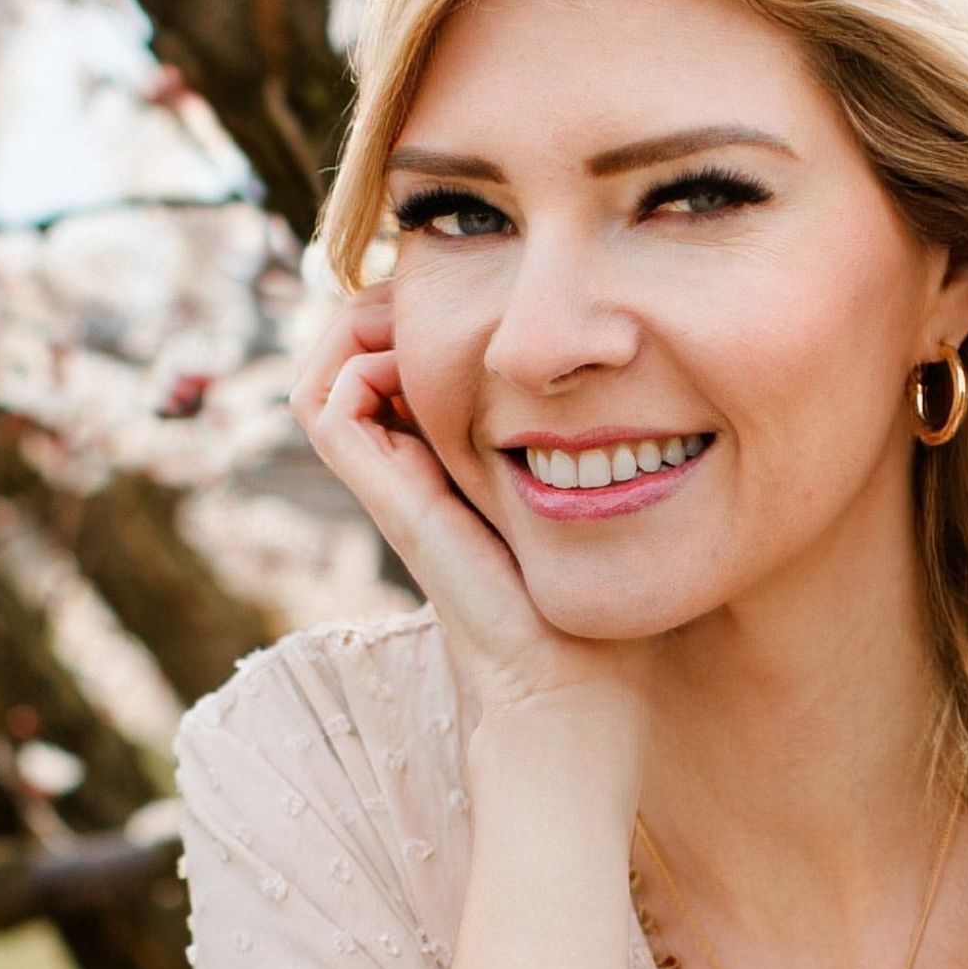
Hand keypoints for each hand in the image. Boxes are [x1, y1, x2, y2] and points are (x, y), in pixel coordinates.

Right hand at [289, 285, 647, 742]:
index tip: (483, 286)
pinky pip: (327, 409)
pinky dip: (357, 363)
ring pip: (326, 376)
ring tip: (424, 309)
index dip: (424, 309)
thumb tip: (642, 376)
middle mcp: (414, 470)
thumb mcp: (608, 500)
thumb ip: (611, 448)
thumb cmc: (605, 609)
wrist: (575, 686)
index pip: (405, 361)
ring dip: (364, 324)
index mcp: (457, 466)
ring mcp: (395, 486)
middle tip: (445, 282)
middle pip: (355, 358)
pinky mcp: (389, 502)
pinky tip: (423, 360)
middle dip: (392, 302)